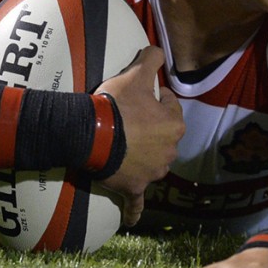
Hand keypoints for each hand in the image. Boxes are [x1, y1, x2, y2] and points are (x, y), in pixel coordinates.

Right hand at [95, 46, 183, 225]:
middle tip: (127, 120)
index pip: (169, 106)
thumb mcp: (135, 74)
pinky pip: (136, 203)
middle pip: (161, 136)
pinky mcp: (134, 188)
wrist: (93, 135)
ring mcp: (153, 172)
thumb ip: (152, 58)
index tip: (138, 97)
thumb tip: (158, 48)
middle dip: (149, 129)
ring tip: (120, 147)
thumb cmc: (117, 104)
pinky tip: (133, 218)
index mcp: (175, 125)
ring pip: (151, 163)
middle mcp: (170, 152)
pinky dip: (134, 210)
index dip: (154, 98)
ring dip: (141, 158)